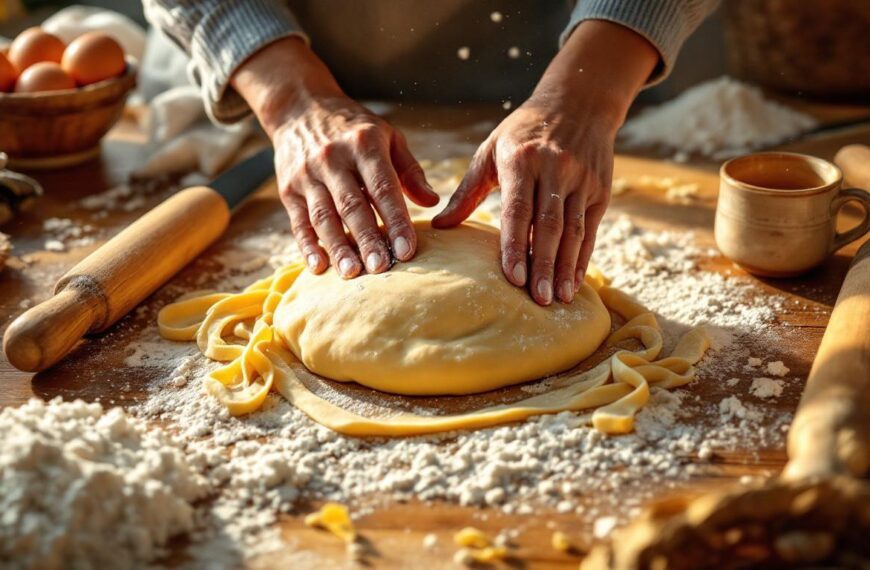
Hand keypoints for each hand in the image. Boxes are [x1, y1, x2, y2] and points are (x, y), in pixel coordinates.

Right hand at [232, 38, 437, 277]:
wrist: (300, 108)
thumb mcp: (388, 137)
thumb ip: (410, 170)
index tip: (407, 250)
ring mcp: (307, 175)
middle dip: (367, 239)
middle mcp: (333, 159)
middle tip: (381, 268)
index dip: (396, 220)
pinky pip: (298, 221)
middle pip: (352, 205)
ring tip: (352, 273)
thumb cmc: (354, 129)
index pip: (383, 188)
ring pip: (324, 216)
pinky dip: (308, 246)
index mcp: (364, 145)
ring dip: (338, 247)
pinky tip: (319, 267)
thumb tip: (432, 203)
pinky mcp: (288, 189)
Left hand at [432, 20, 656, 305]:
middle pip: (549, 226)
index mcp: (521, 160)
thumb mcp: (490, 151)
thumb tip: (439, 226)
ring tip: (558, 298)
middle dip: (543, 265)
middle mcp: (554, 170)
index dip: (516, 246)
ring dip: (566, 267)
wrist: (578, 103)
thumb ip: (467, 191)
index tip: (512, 278)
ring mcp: (581, 181)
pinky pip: (590, 230)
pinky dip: (582, 258)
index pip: (518, 211)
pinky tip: (575, 282)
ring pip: (574, 231)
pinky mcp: (600, 190)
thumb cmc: (523, 132)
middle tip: (538, 300)